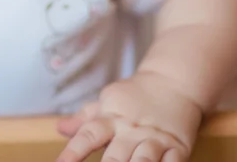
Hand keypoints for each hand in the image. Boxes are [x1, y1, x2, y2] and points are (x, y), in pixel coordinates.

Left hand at [56, 72, 202, 161]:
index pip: (88, 135)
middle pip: (116, 155)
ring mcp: (155, 139)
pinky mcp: (177, 147)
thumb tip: (59, 128)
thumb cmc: (134, 97)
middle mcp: (131, 130)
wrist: (172, 82)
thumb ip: (84, 120)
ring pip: (143, 161)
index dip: (73, 151)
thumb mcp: (107, 103)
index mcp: (111, 118)